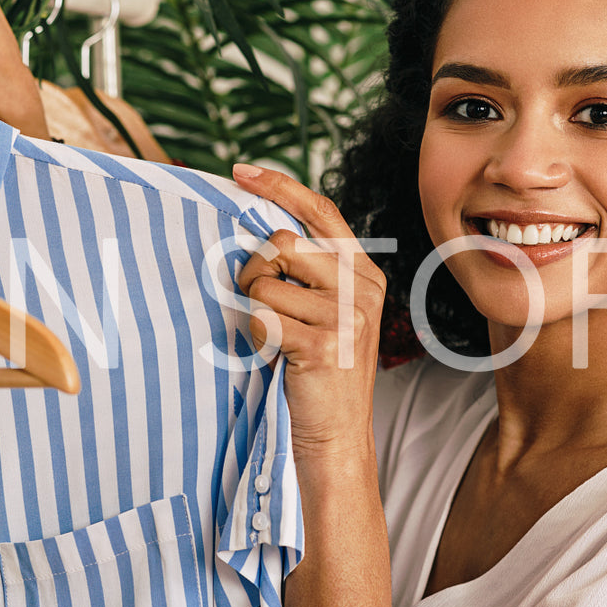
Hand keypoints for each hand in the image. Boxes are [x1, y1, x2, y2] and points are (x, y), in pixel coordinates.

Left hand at [231, 163, 384, 463]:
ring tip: (276, 337)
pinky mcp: (323, 343)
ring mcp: (346, 315)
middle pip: (284, 243)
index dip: (280, 186)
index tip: (242, 171)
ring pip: (265, 283)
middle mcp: (362, 287)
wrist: (337, 434)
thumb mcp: (329, 312)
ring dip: (254, 310)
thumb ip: (311, 272)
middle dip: (255, 269)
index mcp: (364, 272)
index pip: (321, 211)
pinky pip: (261, 318)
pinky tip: (276, 355)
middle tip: (260, 302)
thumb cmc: (321, 372)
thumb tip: (262, 234)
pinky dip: (255, 336)